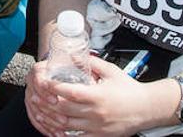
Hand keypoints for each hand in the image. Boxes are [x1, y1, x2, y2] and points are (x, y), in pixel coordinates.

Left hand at [26, 56, 152, 136]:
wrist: (146, 109)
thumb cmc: (128, 88)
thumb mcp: (110, 70)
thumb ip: (90, 62)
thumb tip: (72, 54)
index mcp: (97, 96)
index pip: (70, 93)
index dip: (54, 88)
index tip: (43, 82)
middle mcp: (95, 113)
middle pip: (64, 110)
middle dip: (47, 104)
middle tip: (35, 96)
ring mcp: (97, 128)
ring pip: (67, 126)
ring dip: (51, 119)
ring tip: (40, 111)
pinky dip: (63, 134)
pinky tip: (55, 128)